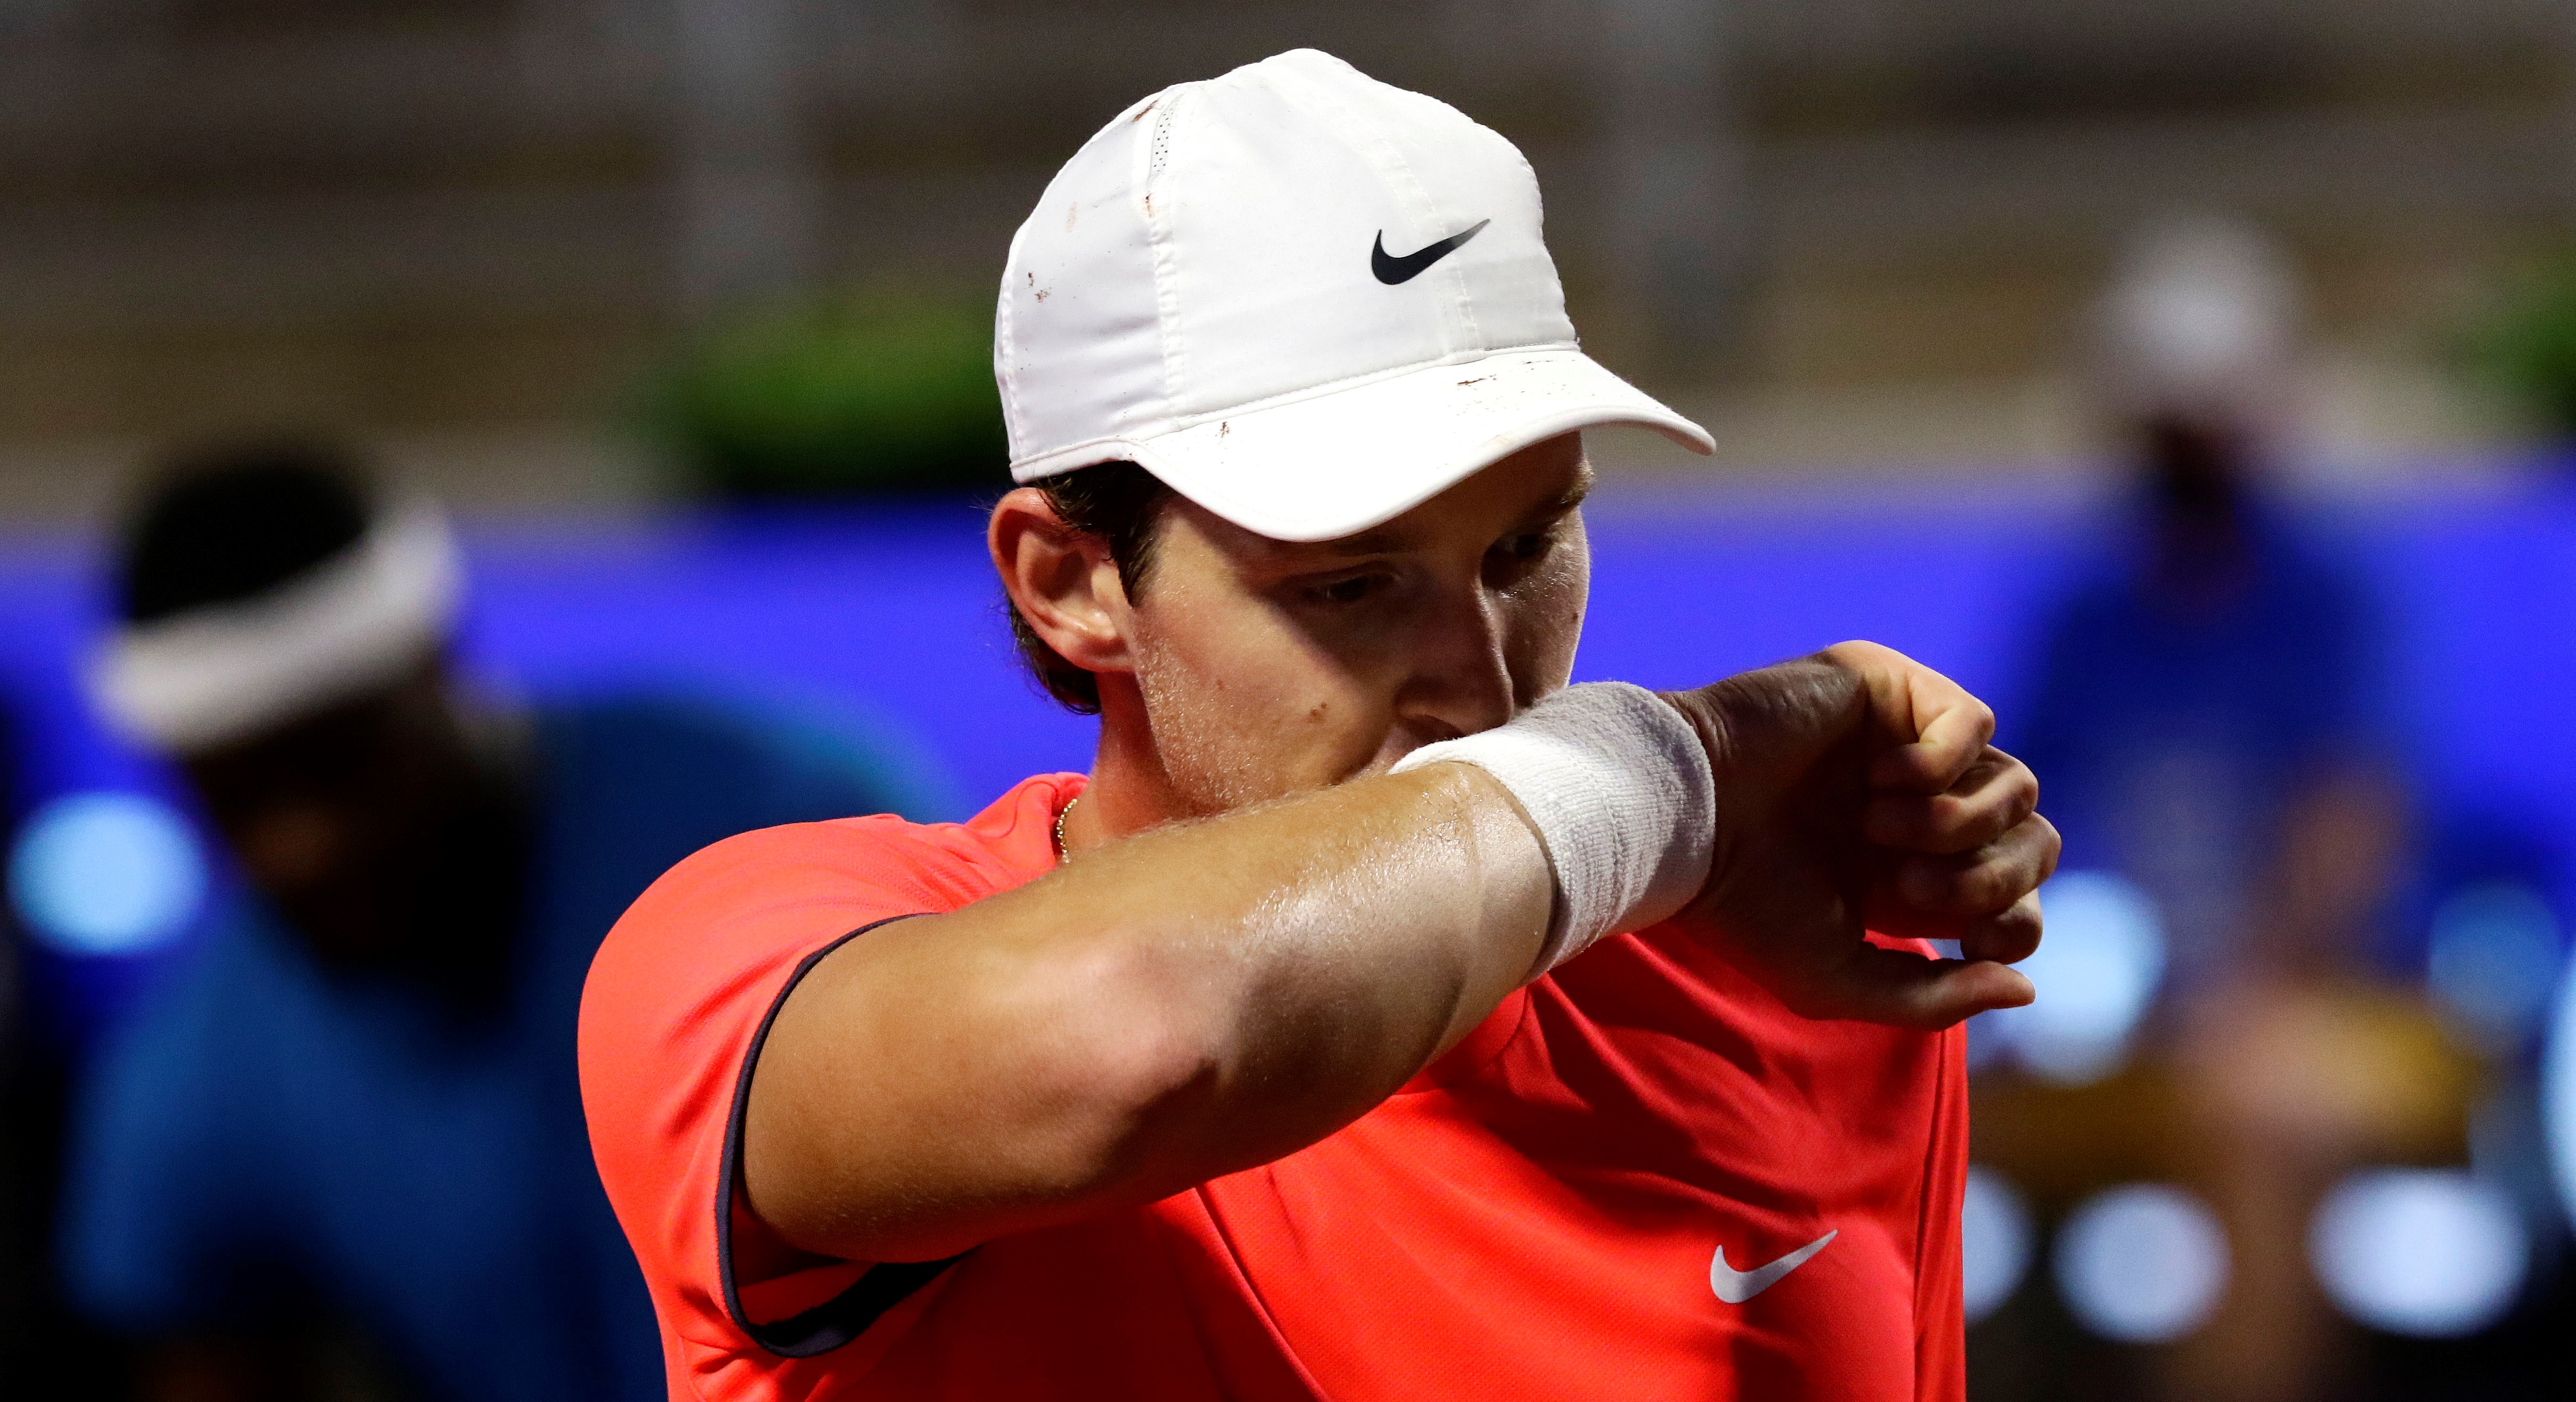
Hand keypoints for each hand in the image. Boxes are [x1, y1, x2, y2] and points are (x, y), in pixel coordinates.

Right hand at [1660, 641, 2055, 1028]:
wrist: (1683, 824)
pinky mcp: (1894, 687)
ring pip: (2020, 783)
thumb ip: (1933, 1001)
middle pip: (2038, 841)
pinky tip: (1877, 780)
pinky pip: (1978, 720)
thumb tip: (2025, 989)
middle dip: (1989, 880)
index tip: (1961, 939)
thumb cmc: (1743, 904)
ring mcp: (1912, 744)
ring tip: (1877, 830)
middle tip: (1905, 886)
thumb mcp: (1837, 980)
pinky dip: (1940, 765)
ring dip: (1955, 825)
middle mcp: (1924, 809)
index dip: (2014, 922)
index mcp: (1915, 875)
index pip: (2023, 896)